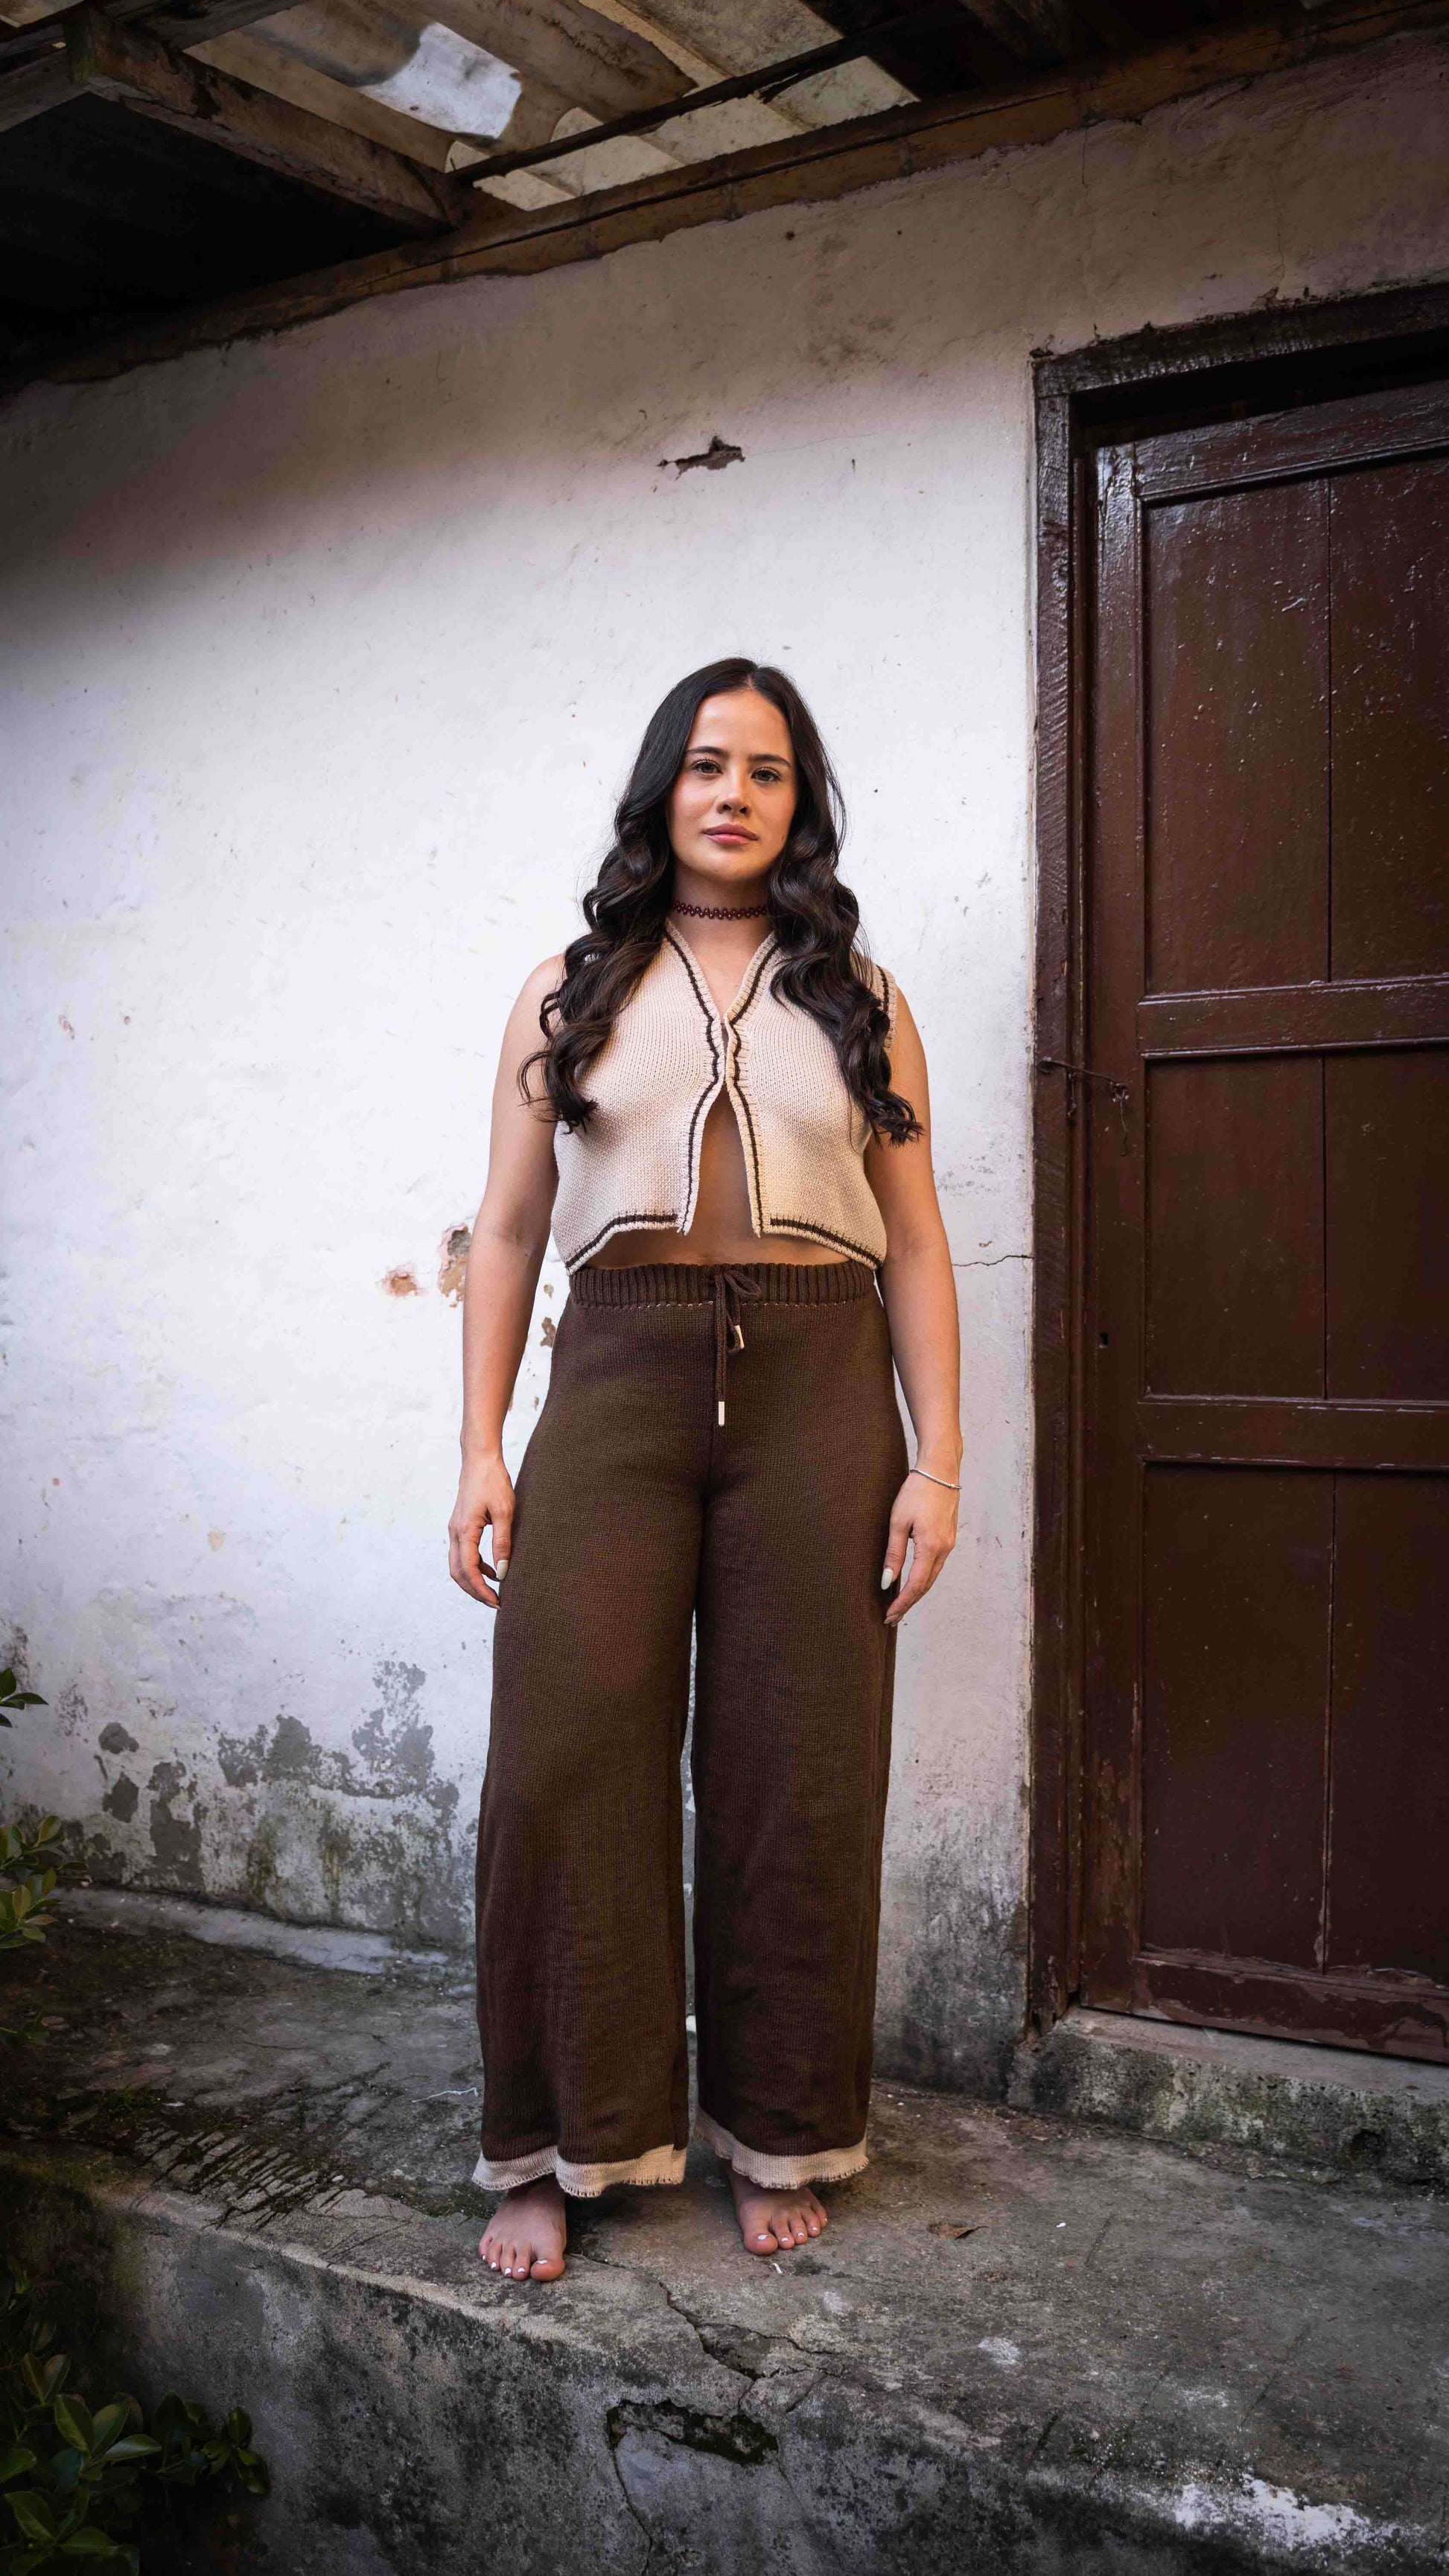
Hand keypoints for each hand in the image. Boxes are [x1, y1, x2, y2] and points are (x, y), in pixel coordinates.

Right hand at [449, 1452, 513, 1607]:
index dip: (481, 1590)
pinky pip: (463, 1554)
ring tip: (494, 1591)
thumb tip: (502, 1573)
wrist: (480, 1459)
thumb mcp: (504, 1512)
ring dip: (473, 1581)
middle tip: (495, 1603)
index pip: (469, 1571)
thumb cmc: (493, 1481)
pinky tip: (492, 1569)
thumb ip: (502, 1543)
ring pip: (458, 1565)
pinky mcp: (460, 1525)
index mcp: (464, 1531)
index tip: (496, 1602)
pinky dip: (474, 1567)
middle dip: (474, 1591)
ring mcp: (455, 1529)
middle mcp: (455, 1532)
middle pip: (458, 1573)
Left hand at [881, 1470, 957, 1624]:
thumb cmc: (916, 1491)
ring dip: (916, 1592)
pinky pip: (936, 1565)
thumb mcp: (898, 1522)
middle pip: (926, 1585)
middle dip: (908, 1603)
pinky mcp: (949, 1537)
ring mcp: (949, 1544)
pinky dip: (924, 1578)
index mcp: (931, 1547)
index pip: (915, 1585)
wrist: (940, 1470)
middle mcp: (944, 1549)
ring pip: (932, 1576)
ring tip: (899, 1604)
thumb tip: (887, 1581)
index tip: (889, 1616)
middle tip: (891, 1617)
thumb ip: (894, 1553)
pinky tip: (913, 1581)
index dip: (902, 1603)